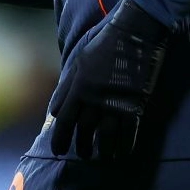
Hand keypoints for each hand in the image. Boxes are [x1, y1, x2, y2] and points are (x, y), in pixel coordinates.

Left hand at [49, 0, 170, 158]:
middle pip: (84, 131)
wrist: (135, 32)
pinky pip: (128, 133)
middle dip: (82, 146)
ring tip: (102, 157)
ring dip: (103, 150)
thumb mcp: (78, 61)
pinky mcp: (135, 105)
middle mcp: (94, 99)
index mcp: (78, 87)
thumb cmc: (104, 43)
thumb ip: (65, 87)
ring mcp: (115, 103)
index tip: (58, 151)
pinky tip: (122, 153)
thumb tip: (54, 111)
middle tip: (82, 154)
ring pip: (105, 136)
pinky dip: (125, 145)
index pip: (64, 120)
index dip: (60, 138)